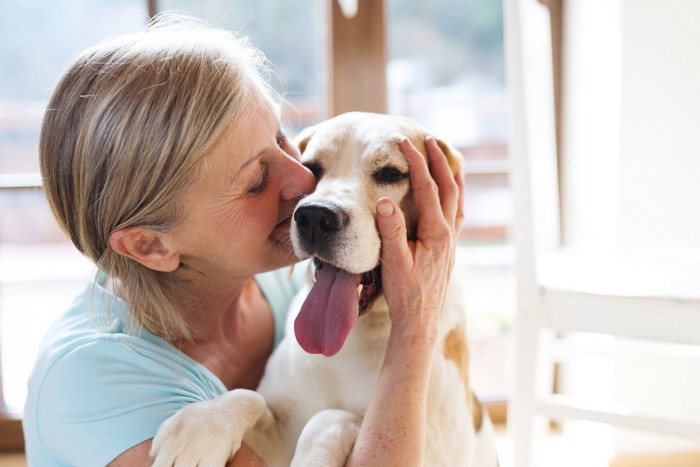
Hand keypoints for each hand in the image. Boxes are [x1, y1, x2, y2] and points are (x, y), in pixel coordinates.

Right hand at [375, 136, 463, 342]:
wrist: (418, 322)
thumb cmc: (404, 294)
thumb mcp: (393, 262)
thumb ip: (390, 231)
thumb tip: (385, 200)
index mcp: (437, 233)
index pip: (427, 189)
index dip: (416, 163)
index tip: (404, 143)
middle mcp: (449, 234)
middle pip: (448, 188)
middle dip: (439, 161)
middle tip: (429, 139)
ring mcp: (451, 241)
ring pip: (457, 199)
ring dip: (451, 175)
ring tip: (446, 156)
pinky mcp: (448, 249)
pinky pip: (456, 213)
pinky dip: (454, 195)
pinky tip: (450, 193)